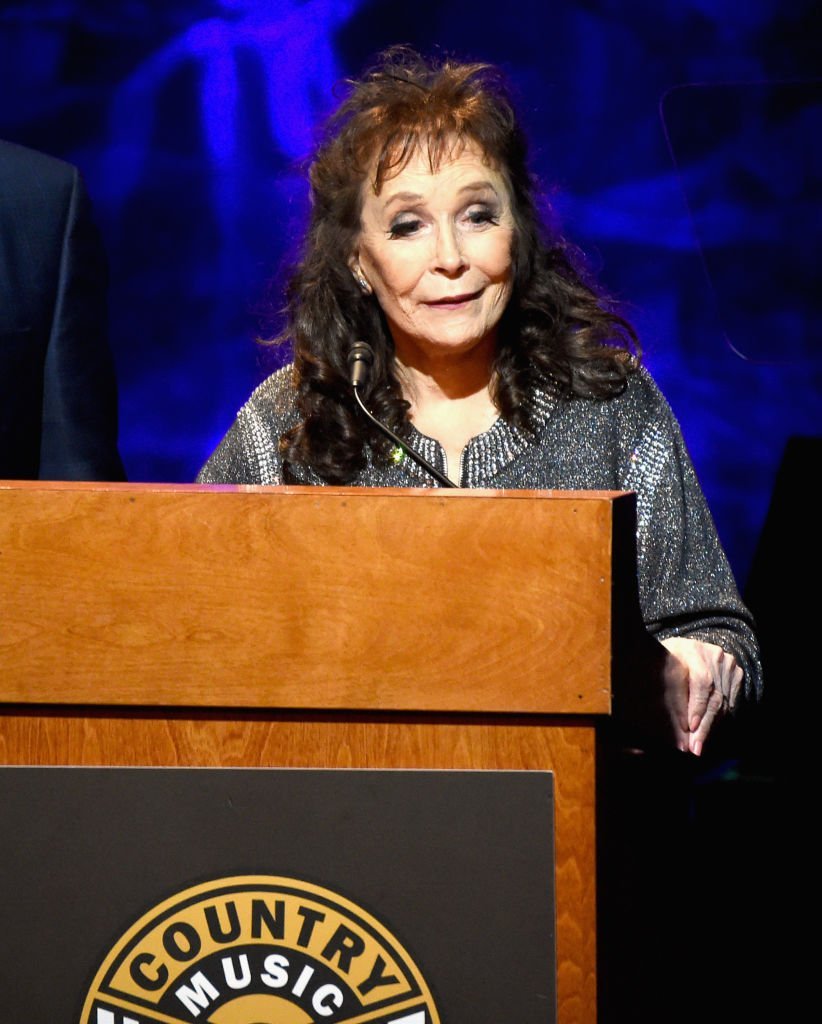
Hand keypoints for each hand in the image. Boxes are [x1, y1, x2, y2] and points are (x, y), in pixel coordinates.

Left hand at [659, 637, 742, 755]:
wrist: (685, 648)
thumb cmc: (666, 660)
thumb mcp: (660, 670)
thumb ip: (668, 694)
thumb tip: (673, 729)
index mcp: (690, 650)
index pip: (701, 681)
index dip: (696, 706)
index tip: (690, 728)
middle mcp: (713, 655)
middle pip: (714, 696)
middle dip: (703, 725)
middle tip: (694, 747)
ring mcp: (727, 663)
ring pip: (723, 702)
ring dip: (710, 726)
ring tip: (699, 744)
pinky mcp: (736, 672)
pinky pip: (730, 702)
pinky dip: (718, 718)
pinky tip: (707, 730)